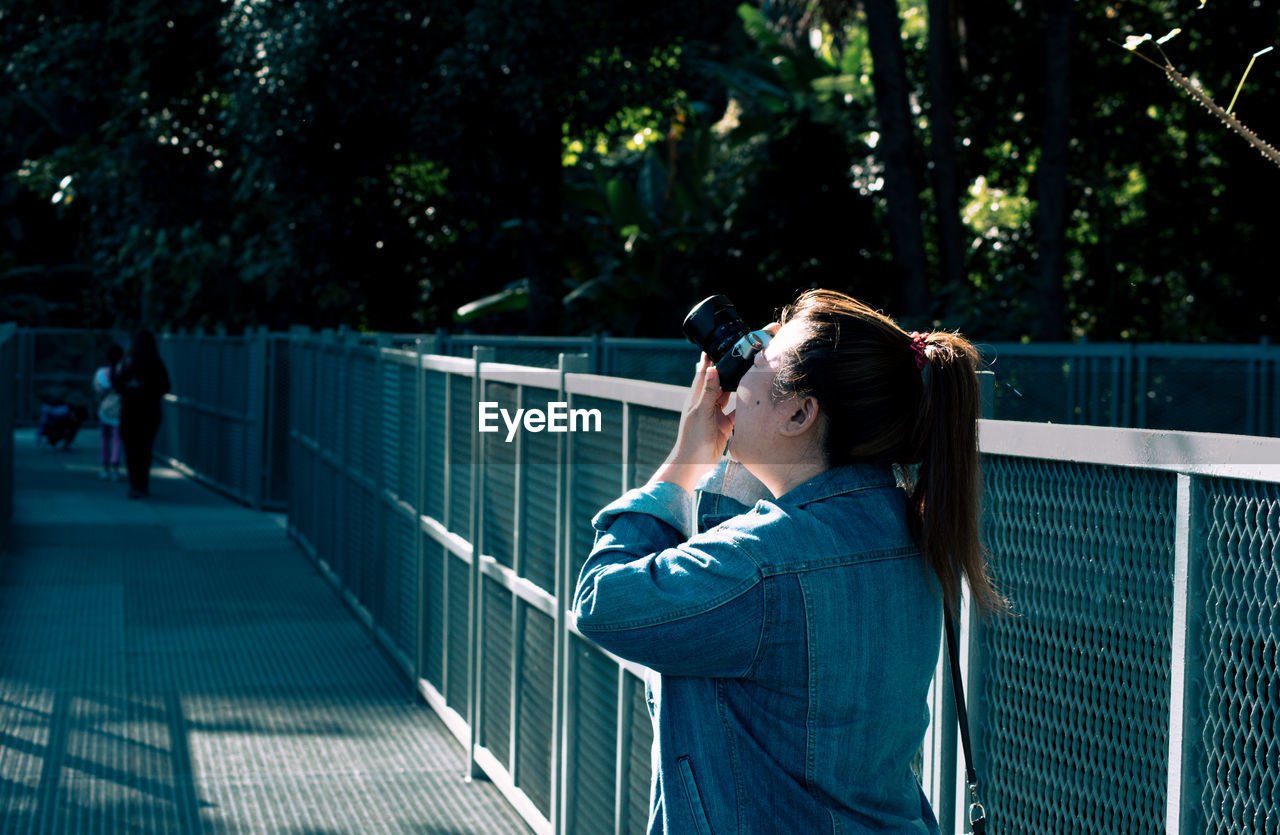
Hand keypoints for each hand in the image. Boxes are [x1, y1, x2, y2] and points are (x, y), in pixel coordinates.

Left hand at [649, 354, 734, 491]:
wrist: (694, 463)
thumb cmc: (693, 437)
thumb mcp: (701, 412)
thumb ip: (709, 392)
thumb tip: (712, 369)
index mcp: (697, 398)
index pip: (703, 375)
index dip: (707, 362)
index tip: (712, 347)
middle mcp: (706, 404)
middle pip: (717, 383)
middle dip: (724, 371)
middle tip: (735, 357)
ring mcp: (716, 415)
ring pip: (727, 396)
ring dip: (735, 387)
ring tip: (745, 372)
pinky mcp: (725, 426)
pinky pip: (736, 413)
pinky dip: (743, 407)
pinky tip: (751, 398)